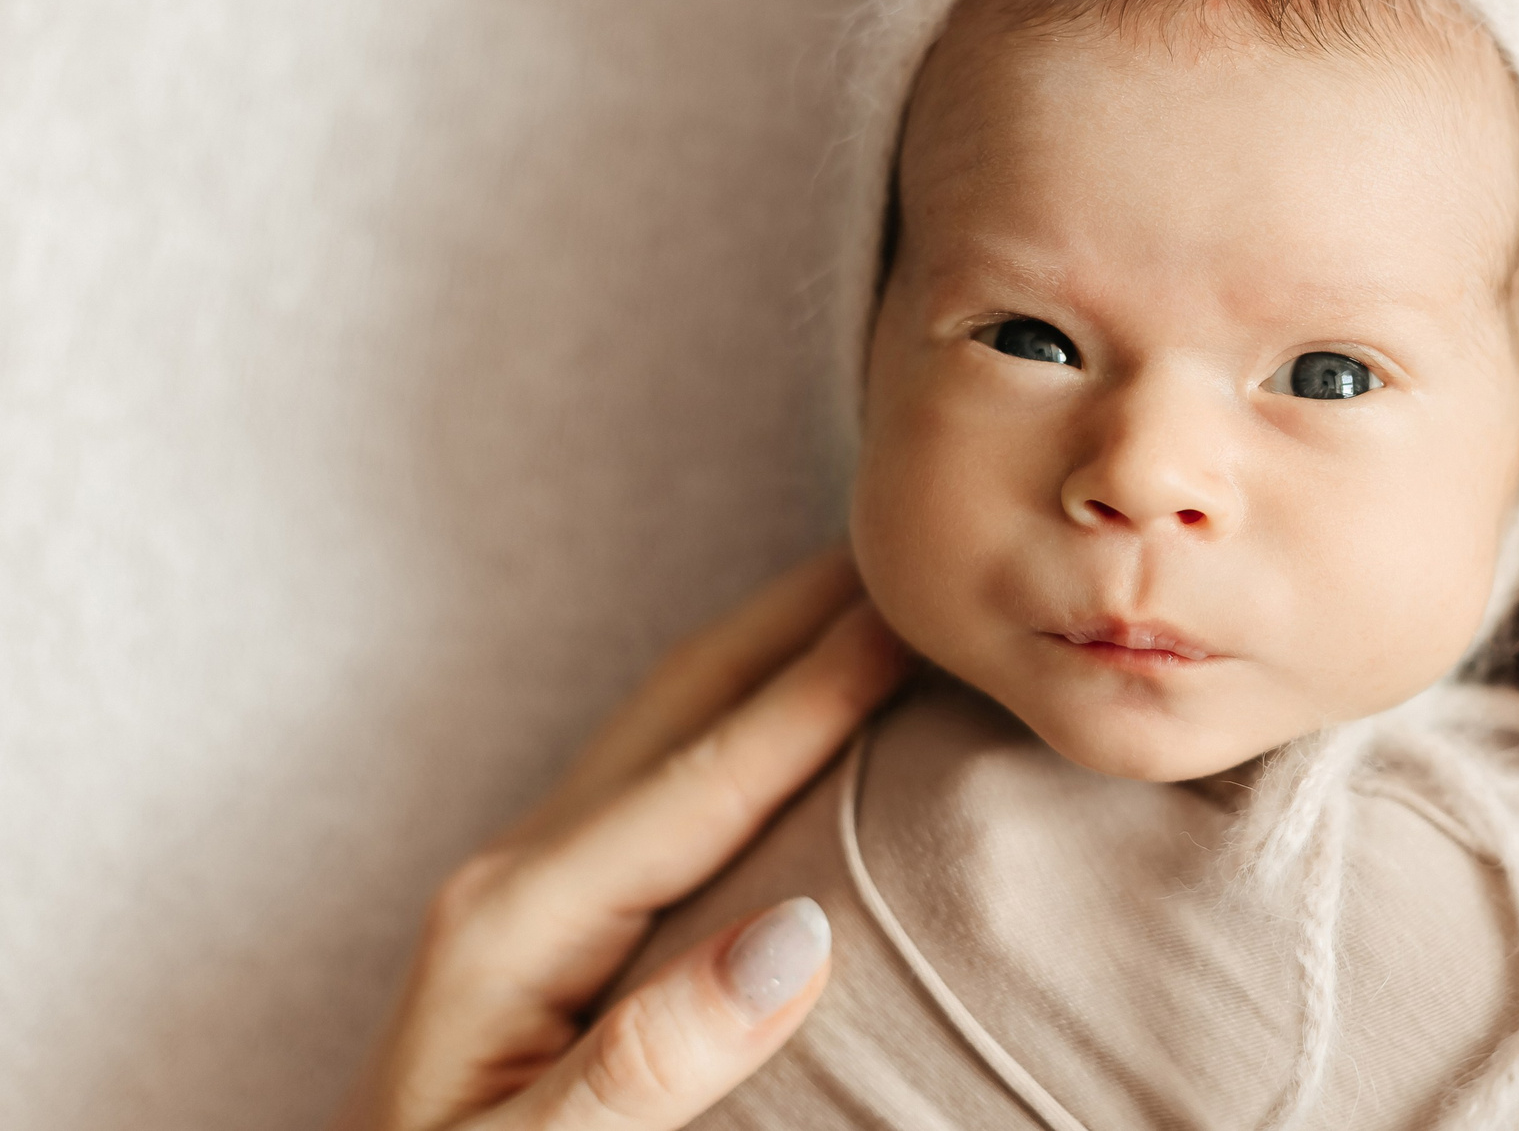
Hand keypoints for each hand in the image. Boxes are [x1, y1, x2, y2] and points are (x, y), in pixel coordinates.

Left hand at [331, 550, 908, 1130]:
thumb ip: (650, 1061)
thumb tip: (795, 938)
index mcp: (518, 923)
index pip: (705, 776)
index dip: (819, 688)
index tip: (912, 610)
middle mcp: (518, 881)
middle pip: (681, 703)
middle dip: (797, 614)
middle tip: (906, 545)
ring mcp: (527, 897)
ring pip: (673, 728)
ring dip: (776, 651)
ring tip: (873, 600)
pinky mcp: (548, 928)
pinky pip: (671, 785)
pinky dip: (751, 724)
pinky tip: (799, 728)